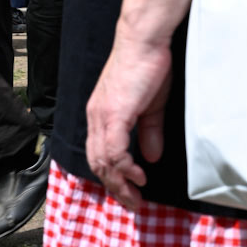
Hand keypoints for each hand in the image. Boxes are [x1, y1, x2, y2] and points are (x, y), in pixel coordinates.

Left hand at [85, 24, 173, 212]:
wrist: (145, 41)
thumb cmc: (148, 67)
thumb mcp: (151, 107)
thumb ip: (149, 133)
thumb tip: (150, 158)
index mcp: (101, 116)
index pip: (99, 155)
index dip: (112, 177)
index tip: (129, 192)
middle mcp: (96, 118)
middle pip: (97, 164)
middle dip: (115, 189)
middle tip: (133, 205)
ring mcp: (102, 117)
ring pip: (104, 162)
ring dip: (120, 184)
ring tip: (135, 198)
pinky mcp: (114, 114)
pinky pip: (114, 151)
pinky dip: (125, 168)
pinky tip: (139, 177)